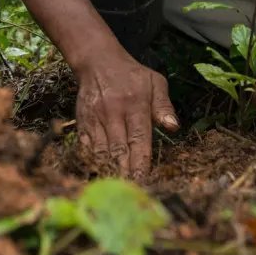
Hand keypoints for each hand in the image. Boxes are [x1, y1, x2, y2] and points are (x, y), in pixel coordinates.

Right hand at [74, 51, 179, 178]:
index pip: (139, 139)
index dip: (141, 163)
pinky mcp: (82, 121)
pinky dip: (91, 162)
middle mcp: (114, 112)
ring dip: (107, 171)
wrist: (98, 61)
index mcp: (136, 105)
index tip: (144, 182)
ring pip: (100, 151)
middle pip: (118, 149)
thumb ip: (164, 107)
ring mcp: (96, 118)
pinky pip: (85, 146)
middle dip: (124, 174)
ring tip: (114, 190)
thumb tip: (173, 128)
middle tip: (130, 193)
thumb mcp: (155, 83)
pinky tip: (97, 175)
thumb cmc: (132, 76)